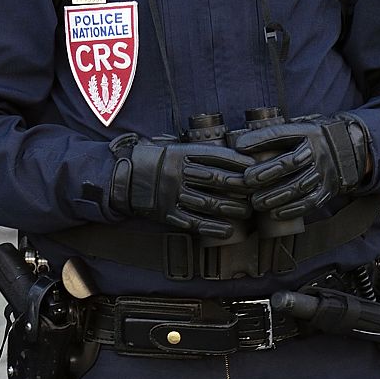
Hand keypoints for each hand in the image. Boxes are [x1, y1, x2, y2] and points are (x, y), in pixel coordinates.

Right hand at [108, 135, 255, 240]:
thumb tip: (232, 157)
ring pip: (206, 201)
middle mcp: (176, 173)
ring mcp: (171, 193)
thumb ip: (197, 154)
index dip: (237, 162)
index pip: (215, 156)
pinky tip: (228, 230)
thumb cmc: (154, 161)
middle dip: (239, 186)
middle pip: (214, 178)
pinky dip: (212, 227)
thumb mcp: (173, 148)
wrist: (123, 178)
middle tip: (256, 191)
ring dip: (230, 208)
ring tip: (246, 211)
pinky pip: (192, 221)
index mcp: (179, 154)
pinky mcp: (166, 212)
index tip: (254, 167)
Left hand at [234, 114, 370, 220]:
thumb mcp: (297, 128)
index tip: (240, 146)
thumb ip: (275, 134)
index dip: (260, 140)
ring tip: (256, 202)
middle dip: (267, 172)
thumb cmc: (309, 140)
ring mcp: (324, 172)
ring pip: (300, 185)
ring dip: (276, 196)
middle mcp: (318, 152)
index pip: (281, 134)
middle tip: (246, 181)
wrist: (347, 150)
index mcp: (307, 132)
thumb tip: (239, 143)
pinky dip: (293, 209)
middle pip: (291, 162)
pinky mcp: (328, 190)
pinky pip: (311, 202)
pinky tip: (275, 214)